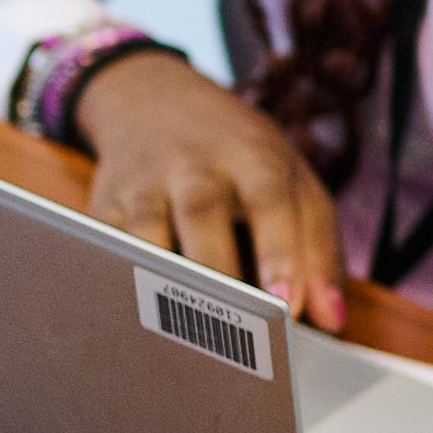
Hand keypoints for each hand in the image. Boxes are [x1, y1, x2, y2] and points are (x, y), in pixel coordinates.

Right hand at [74, 50, 347, 331]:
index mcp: (251, 153)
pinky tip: (134, 320)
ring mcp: (142, 182)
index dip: (279, 249)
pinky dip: (118, 281)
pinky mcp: (103, 204)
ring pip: (146, 229)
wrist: (152, 97)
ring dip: (163, 279)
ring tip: (183, 335)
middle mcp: (193, 162)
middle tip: (238, 326)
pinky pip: (106, 246)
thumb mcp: (292, 180)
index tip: (286, 304)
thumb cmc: (237, 155)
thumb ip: (317, 247)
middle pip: (202, 209)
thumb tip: (330, 320)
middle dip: (219, 269)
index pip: (269, 196)